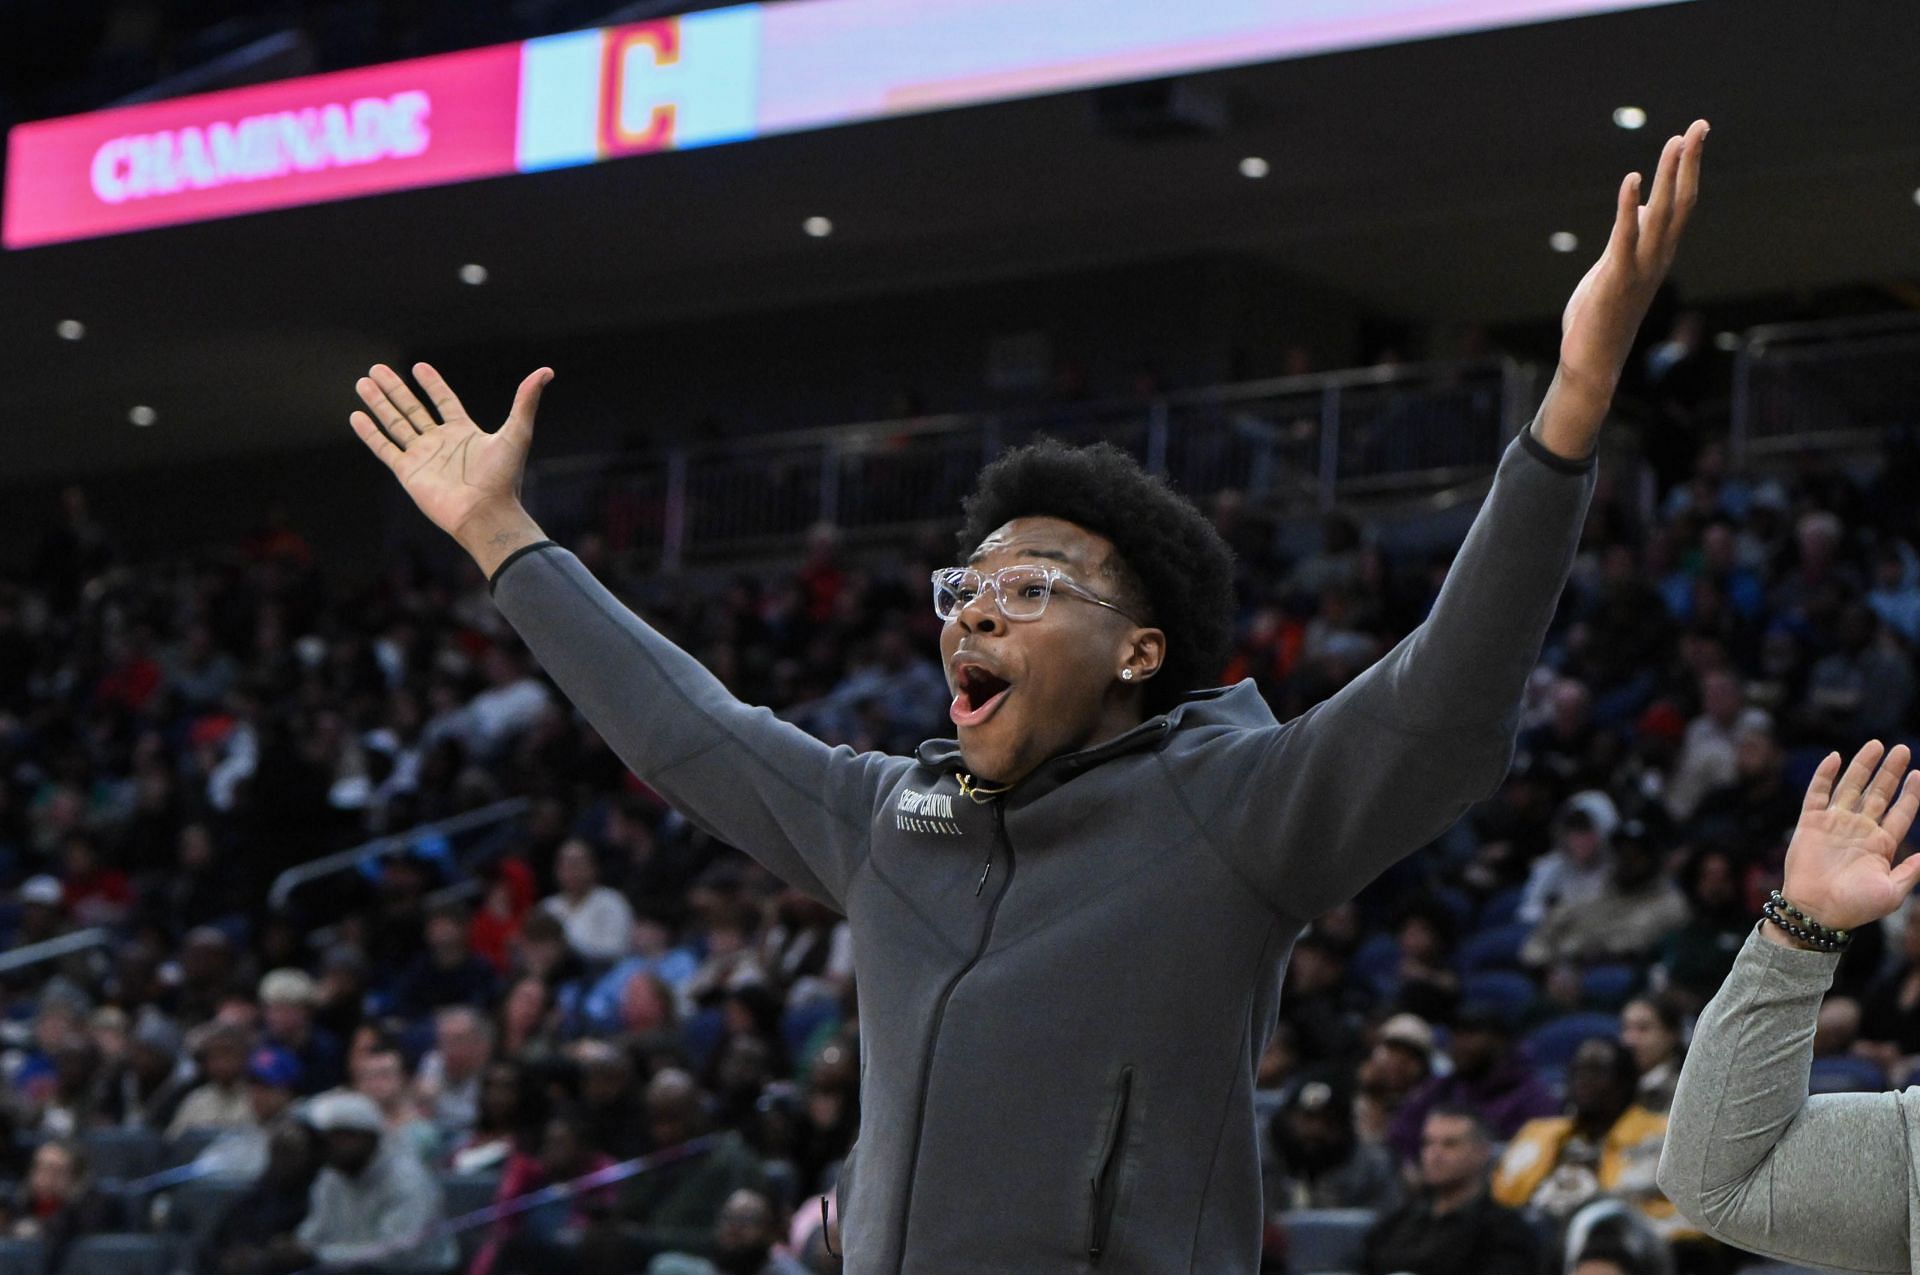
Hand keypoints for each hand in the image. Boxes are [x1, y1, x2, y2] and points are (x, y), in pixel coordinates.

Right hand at [350, 362, 550, 543]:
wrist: (486, 513)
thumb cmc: (503, 478)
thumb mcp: (517, 433)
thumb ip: (526, 402)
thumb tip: (546, 371)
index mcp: (464, 432)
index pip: (444, 402)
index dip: (432, 385)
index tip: (418, 367)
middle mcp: (441, 443)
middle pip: (413, 409)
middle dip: (395, 389)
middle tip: (377, 369)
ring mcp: (423, 457)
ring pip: (395, 424)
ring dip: (379, 404)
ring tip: (363, 383)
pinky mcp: (408, 472)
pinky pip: (385, 448)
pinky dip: (370, 433)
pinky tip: (356, 416)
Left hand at [1557, 119, 1707, 404]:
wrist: (1592, 364)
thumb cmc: (1600, 318)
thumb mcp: (1614, 270)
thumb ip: (1627, 241)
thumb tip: (1638, 211)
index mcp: (1657, 255)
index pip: (1680, 205)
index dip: (1687, 170)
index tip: (1693, 135)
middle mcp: (1656, 259)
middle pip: (1679, 203)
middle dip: (1688, 164)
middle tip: (1699, 126)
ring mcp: (1639, 269)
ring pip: (1661, 216)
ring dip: (1668, 177)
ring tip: (1675, 142)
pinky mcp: (1615, 280)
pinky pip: (1624, 238)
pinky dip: (1628, 207)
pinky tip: (1632, 180)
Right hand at [1779, 741, 1919, 932]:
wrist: (1817, 912)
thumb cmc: (1856, 907)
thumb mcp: (1894, 892)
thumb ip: (1911, 870)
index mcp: (1881, 844)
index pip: (1900, 812)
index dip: (1911, 793)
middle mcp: (1860, 829)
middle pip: (1878, 793)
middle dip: (1890, 772)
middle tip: (1901, 750)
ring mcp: (1835, 823)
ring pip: (1852, 787)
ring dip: (1863, 766)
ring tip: (1876, 745)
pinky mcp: (1811, 822)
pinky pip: (1818, 793)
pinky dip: (1825, 775)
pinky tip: (1835, 758)